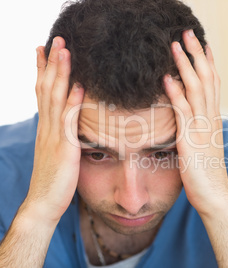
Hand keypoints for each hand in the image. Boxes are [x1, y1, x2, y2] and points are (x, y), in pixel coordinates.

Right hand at [24, 37, 83, 222]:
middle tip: (56, 40)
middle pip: (46, 88)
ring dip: (60, 73)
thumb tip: (72, 125)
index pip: (42, 93)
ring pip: (55, 98)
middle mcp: (46, 127)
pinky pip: (68, 121)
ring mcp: (53, 136)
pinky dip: (73, 102)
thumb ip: (63, 136)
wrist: (43, 203)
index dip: (43, 71)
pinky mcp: (63, 148)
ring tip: (65, 51)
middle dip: (51, 63)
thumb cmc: (53, 180)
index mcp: (45, 128)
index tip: (45, 50)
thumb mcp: (56, 153)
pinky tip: (79, 87)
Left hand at [164, 30, 227, 215]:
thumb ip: (199, 130)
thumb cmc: (208, 174)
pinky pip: (183, 110)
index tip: (201, 45)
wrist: (215, 196)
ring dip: (185, 65)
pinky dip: (175, 92)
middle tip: (188, 33)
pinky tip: (166, 78)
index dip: (207, 63)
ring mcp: (202, 127)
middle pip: (206, 78)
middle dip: (197, 54)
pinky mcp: (191, 139)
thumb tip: (189, 121)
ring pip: (196, 88)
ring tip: (175, 45)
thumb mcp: (204, 146)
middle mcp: (211, 118)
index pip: (213, 84)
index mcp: (214, 119)